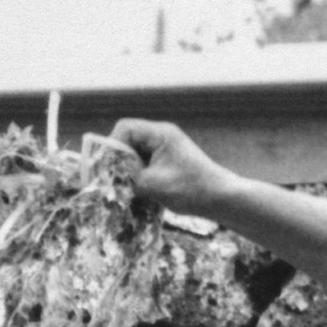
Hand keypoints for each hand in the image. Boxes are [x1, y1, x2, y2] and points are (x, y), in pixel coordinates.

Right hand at [108, 118, 229, 215]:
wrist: (219, 198)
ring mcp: (165, 149)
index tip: (107, 166)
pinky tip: (138, 190)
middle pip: (128, 140)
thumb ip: (127, 178)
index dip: (112, 145)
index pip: (125, 128)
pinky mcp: (167, 162)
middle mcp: (161, 136)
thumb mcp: (153, 185)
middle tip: (113, 179)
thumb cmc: (190, 189)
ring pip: (135, 154)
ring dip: (128, 170)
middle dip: (118, 160)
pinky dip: (138, 175)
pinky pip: (144, 163)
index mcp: (160, 134)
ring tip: (126, 187)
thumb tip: (108, 178)